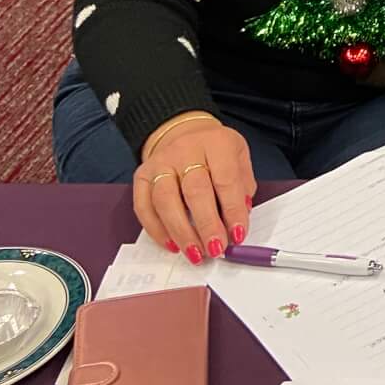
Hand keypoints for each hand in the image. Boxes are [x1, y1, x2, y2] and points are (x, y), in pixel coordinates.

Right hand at [133, 120, 255, 264]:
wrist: (183, 131)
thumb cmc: (215, 150)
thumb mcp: (239, 157)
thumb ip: (242, 187)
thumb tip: (238, 220)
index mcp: (216, 143)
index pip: (225, 180)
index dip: (232, 210)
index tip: (238, 235)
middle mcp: (185, 151)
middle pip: (194, 191)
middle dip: (206, 225)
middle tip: (216, 248)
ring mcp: (160, 163)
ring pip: (166, 200)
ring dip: (181, 232)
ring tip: (195, 253)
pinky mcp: (142, 176)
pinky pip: (144, 207)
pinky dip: (157, 230)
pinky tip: (172, 245)